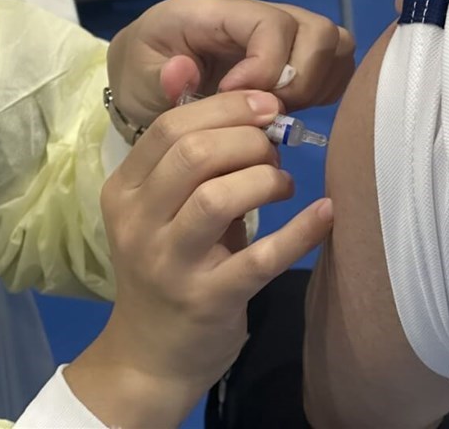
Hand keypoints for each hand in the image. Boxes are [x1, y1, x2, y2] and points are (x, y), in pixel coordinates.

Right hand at [65, 91, 333, 427]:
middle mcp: (138, 223)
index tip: (266, 106)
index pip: (169, 128)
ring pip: (219, 197)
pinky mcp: (208, 299)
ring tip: (283, 185)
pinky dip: (300, 231)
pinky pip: (262, 257)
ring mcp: (170, 264)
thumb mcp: (161, 209)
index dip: (225, 106)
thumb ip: (187, 156)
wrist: (150, 356)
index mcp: (124, 191)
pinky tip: (325, 213)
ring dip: (265, 178)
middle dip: (248, 139)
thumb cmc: (165, 268)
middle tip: (274, 149)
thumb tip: (231, 92)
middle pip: (193, 154)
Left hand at [107, 0, 355, 127]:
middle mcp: (254, 12)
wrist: (143, 76)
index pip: (272, 24)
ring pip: (334, 43)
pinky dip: (325, 88)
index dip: (267, 68)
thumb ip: (161, 79)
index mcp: (213, 10)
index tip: (237, 100)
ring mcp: (279, 30)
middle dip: (301, 80)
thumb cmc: (139, 74)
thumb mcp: (136, 79)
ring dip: (316, 85)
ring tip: (279, 111)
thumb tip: (184, 72)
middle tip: (266, 112)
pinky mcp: (293, 51)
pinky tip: (292, 107)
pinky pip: (335, 62)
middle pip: (317, 30)